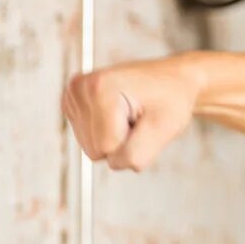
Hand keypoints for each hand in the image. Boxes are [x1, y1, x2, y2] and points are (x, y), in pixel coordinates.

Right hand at [62, 56, 200, 171]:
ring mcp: (74, 96)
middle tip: (138, 116)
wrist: (171, 80)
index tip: (145, 116)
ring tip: (130, 114)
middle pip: (95, 151)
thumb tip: (113, 163)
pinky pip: (90, 142)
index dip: (133, 141)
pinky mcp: (73, 105)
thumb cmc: (171, 99)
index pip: (108, 148)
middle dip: (123, 141)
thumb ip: (136, 154)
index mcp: (99, 87)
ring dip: (116, 138)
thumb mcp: (165, 129)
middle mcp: (80, 88)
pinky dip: (108, 134)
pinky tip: (119, 113)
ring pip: (92, 149)